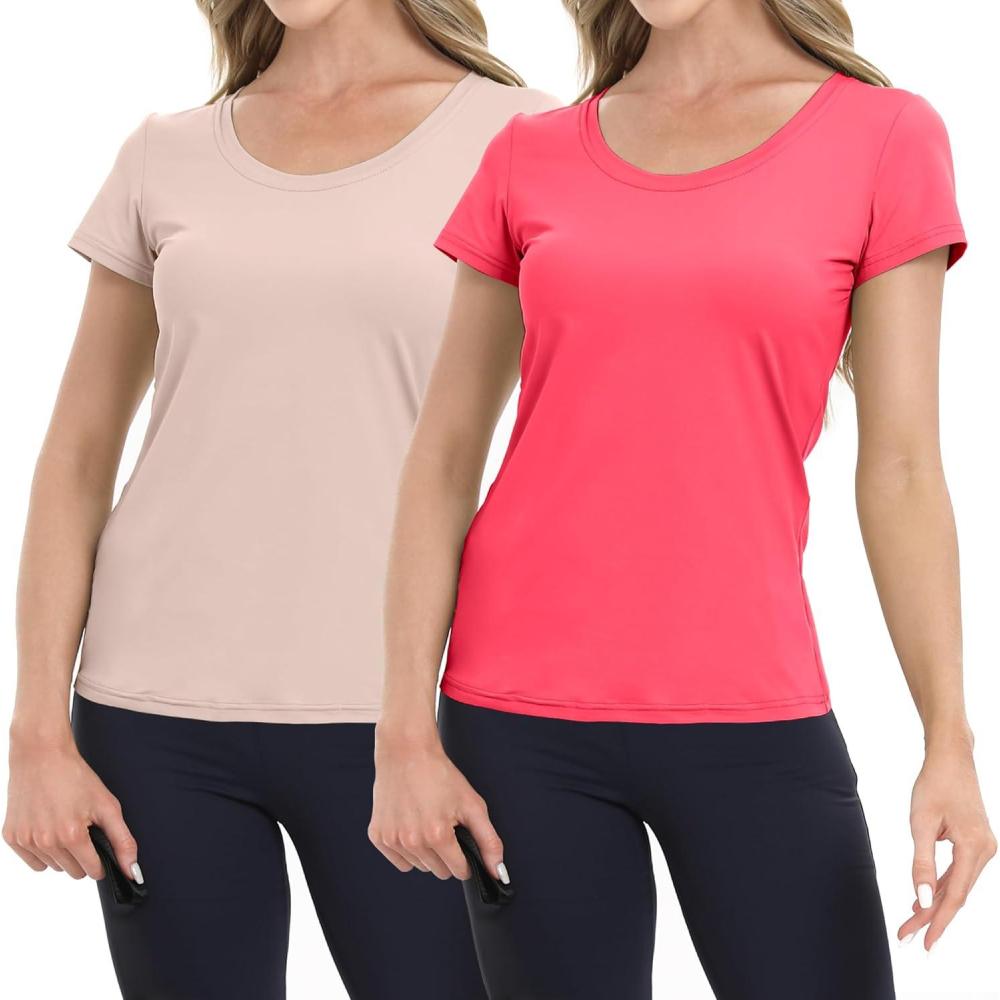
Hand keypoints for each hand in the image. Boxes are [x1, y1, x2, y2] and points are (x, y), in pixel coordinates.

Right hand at [4, 732, 138, 881]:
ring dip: (63, 854)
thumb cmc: (76, 777)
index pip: (92, 871)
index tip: (101, 848)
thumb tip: (133, 872)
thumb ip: (122, 840)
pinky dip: (43, 852)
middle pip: (73, 872)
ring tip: (65, 824)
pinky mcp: (11, 838)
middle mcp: (45, 842)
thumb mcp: (107, 805)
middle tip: (83, 829)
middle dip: (83, 857)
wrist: (41, 756)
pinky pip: (34, 862)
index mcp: (71, 836)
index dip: (101, 861)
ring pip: (53, 867)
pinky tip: (49, 829)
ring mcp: (26, 840)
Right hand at [369, 731, 504, 882]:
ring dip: (426, 852)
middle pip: (439, 872)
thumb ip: (489, 840)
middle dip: (446, 854)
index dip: (465, 857)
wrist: (406, 752)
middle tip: (443, 824)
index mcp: (437, 835)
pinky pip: (400, 862)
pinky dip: (407, 850)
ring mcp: (392, 839)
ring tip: (425, 820)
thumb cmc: (440, 775)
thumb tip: (498, 873)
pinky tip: (410, 824)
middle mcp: (412, 841)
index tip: (460, 838)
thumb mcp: (472, 804)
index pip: (458, 871)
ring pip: (419, 867)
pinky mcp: (377, 836)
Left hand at [898, 736, 995, 949]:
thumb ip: (921, 862)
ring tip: (911, 921)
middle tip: (907, 935)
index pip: (955, 895)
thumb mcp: (921, 823)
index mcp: (975, 848)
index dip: (938, 921)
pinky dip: (941, 885)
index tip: (924, 942)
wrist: (951, 758)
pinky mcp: (975, 843)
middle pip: (955, 893)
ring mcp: (983, 848)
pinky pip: (958, 871)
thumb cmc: (934, 784)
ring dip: (935, 902)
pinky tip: (925, 898)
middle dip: (931, 915)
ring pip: (956, 884)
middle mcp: (985, 852)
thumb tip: (920, 898)